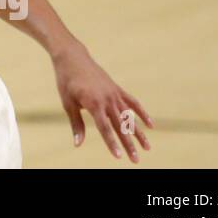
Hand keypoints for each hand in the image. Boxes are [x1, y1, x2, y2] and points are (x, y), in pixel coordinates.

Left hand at [53, 45, 153, 161]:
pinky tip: (151, 125)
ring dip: (138, 132)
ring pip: (129, 116)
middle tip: (136, 160)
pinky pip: (132, 102)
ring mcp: (114, 93)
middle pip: (120, 126)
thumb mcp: (68, 103)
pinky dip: (142, 113)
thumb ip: (76, 124)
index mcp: (93, 103)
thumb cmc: (67, 81)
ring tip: (147, 147)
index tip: (119, 157)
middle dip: (128, 144)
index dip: (112, 143)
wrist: (72, 57)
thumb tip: (78, 144)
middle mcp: (107, 99)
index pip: (105, 128)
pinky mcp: (117, 88)